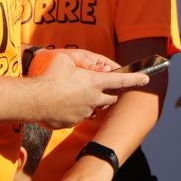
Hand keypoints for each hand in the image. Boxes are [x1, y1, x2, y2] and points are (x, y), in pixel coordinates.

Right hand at [32, 51, 147, 129]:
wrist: (33, 100)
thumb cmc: (49, 76)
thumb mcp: (66, 58)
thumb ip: (82, 60)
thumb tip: (92, 67)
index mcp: (94, 82)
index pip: (121, 80)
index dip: (135, 79)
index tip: (146, 78)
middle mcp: (93, 99)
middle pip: (111, 98)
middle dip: (110, 92)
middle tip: (99, 86)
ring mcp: (84, 112)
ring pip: (95, 108)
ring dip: (91, 101)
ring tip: (74, 93)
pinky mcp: (73, 122)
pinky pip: (80, 115)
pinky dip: (76, 109)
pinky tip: (63, 103)